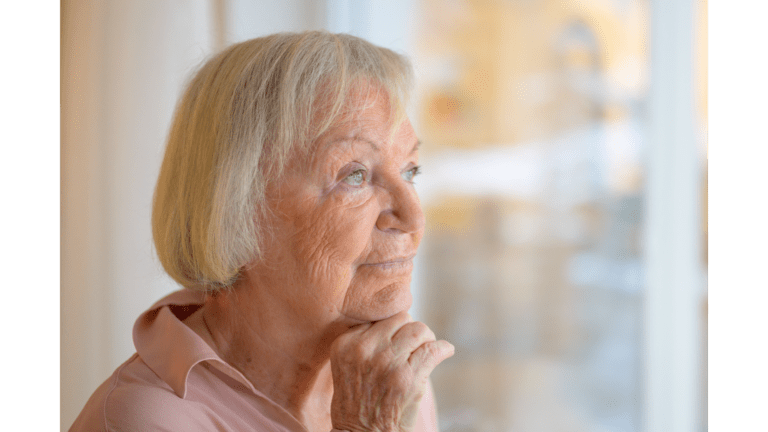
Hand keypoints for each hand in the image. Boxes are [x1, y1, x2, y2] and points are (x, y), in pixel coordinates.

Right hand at [329, 311, 453, 431]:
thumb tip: (398, 323)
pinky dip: (444, 349)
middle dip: (410, 331)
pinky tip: (446, 351)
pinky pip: (433, 350)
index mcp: (346, 344)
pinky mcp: (408, 378)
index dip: (392, 329)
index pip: (379, 317)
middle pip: (401, 319)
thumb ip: (364, 342)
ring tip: (425, 351)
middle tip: (413, 347)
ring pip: (419, 330)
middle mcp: (365, 349)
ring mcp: (387, 362)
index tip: (397, 341)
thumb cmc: (356, 403)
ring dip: (426, 339)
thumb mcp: (346, 365)